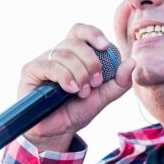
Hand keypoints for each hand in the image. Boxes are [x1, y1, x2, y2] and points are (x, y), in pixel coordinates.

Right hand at [18, 24, 135, 151]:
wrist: (58, 132)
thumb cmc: (77, 110)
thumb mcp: (103, 97)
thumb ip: (119, 82)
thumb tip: (132, 62)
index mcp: (75, 54)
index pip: (81, 31)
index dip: (93, 34)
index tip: (105, 47)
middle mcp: (58, 54)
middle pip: (75, 42)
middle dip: (91, 62)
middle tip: (95, 83)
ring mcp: (43, 61)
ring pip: (64, 54)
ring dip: (79, 73)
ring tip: (82, 92)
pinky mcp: (31, 71)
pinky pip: (50, 65)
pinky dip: (65, 76)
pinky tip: (71, 89)